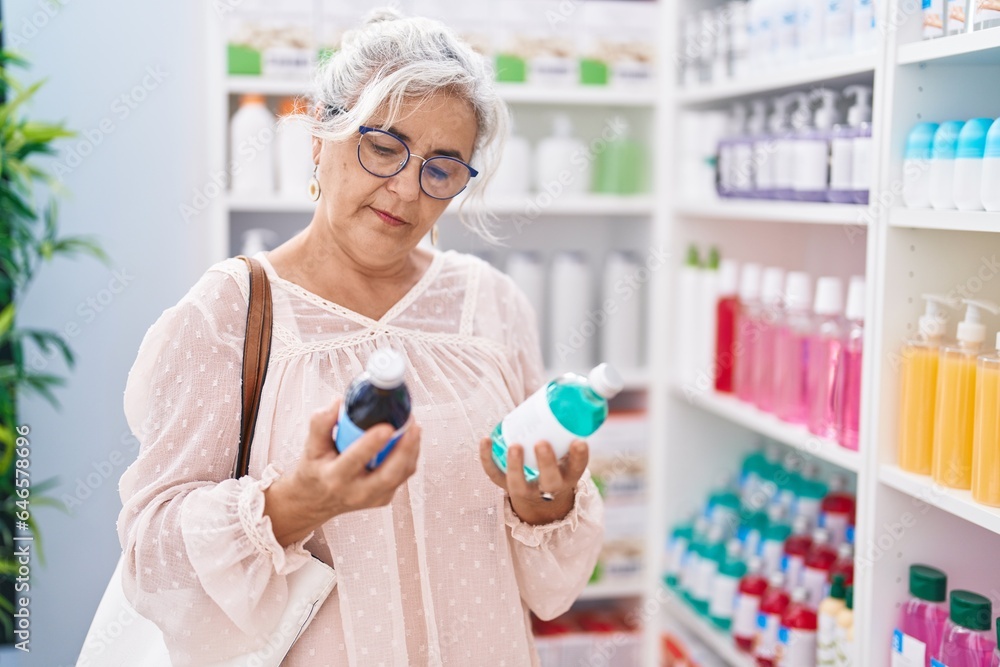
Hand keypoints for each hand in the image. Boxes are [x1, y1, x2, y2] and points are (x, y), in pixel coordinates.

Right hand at [265, 398, 420, 545]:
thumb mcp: (311, 447)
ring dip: (411, 449)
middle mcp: (355, 492)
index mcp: (334, 478)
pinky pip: (403, 475)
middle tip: (412, 425)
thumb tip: (340, 401)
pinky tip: (409, 437)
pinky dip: (410, 455)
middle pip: (388, 475)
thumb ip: (321, 423)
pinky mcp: (384, 498)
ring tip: (413, 425)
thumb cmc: (316, 469)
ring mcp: (373, 498)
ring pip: (401, 475)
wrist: (316, 501)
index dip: (371, 444)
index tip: (386, 426)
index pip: (354, 460)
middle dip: (405, 449)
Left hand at [478, 437, 588, 525]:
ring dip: (516, 466)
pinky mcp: (504, 486)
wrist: (537, 497)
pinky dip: (487, 458)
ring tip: (515, 445)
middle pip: (549, 482)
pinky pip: (494, 474)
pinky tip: (485, 439)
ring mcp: (524, 490)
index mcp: (568, 478)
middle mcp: (547, 489)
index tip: (579, 441)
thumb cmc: (554, 464)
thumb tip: (564, 384)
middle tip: (542, 443)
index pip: (577, 469)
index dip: (579, 457)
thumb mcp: (564, 454)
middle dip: (546, 463)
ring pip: (519, 485)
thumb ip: (562, 429)